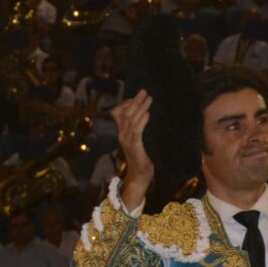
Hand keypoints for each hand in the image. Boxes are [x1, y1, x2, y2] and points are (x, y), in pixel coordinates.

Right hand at [113, 90, 154, 205]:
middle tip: (144, 91)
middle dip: (135, 101)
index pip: (118, 113)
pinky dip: (142, 121)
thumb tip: (148, 114)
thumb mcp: (140, 140)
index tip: (136, 96)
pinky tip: (148, 114)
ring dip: (140, 107)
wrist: (140, 175)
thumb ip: (140, 129)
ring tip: (148, 98)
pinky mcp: (135, 147)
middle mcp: (122, 135)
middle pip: (125, 113)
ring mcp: (127, 141)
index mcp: (122, 132)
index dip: (126, 103)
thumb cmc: (143, 157)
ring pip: (131, 120)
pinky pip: (137, 131)